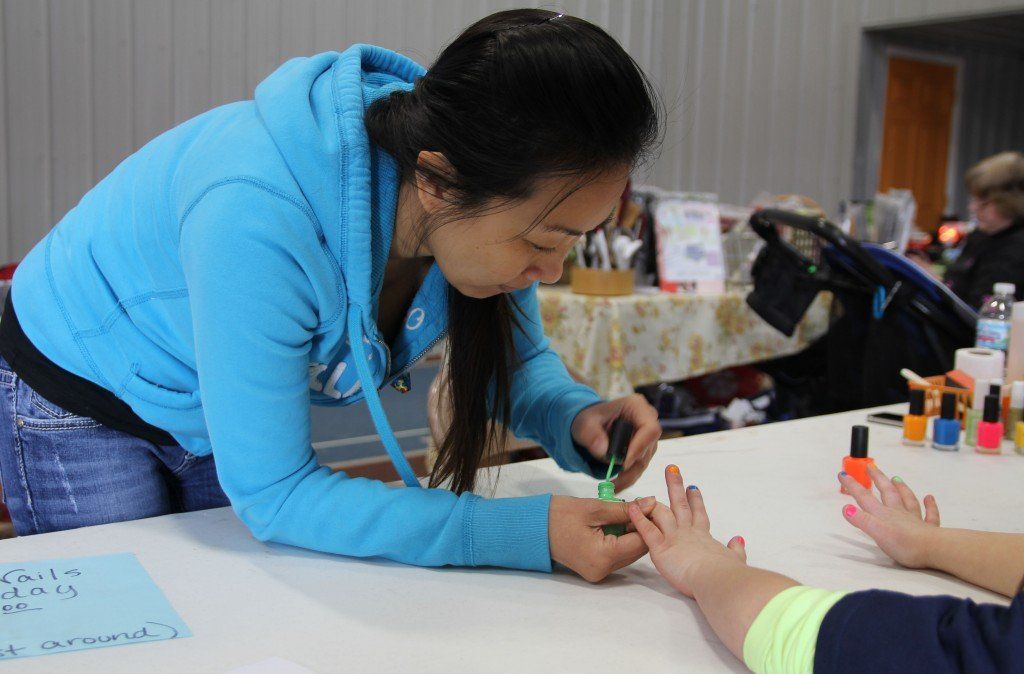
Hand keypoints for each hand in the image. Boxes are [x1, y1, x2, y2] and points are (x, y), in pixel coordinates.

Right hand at [548, 494, 657, 581]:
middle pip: (636, 551)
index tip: (652, 506)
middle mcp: (603, 570)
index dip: (649, 523)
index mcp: (603, 556)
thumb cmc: (560, 515)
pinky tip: (616, 524)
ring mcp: (598, 573)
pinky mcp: (594, 570)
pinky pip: (616, 556)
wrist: (534, 528)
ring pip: (628, 554)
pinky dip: (620, 541)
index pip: (640, 542)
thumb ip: (626, 509)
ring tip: (628, 514)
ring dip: (631, 535)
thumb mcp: (595, 508)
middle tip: (642, 507)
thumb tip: (651, 503)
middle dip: (642, 529)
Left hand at [572, 394, 661, 490]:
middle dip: (631, 467)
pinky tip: (615, 487)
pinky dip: (627, 478)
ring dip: (629, 476)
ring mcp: (647, 436)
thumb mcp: (584, 423)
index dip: (640, 447)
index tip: (624, 463)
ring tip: (611, 487)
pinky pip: (638, 466)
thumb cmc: (588, 419)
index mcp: (636, 407)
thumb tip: (603, 451)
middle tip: (613, 482)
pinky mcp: (643, 450)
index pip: (649, 429)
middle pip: (648, 448)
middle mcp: (647, 420)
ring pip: (644, 461)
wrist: (589, 424)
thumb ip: (591, 434)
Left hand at [628, 465, 745, 596]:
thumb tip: (738, 539)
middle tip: (672, 469)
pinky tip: (631, 508)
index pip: (699, 514)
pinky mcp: (661, 548)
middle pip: (680, 504)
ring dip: (651, 502)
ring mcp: (674, 538)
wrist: (717, 578)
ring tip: (643, 494)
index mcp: (704, 537)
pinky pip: (647, 530)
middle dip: (676, 486)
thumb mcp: (735, 559)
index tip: (693, 487)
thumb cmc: (727, 573)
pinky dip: (638, 519)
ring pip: (661, 513)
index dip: (696, 501)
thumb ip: (736, 549)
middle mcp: (688, 532)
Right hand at [838, 465, 940, 567]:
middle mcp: (899, 513)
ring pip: (907, 499)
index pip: (865, 497)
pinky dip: (930, 506)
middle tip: (871, 467)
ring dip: (901, 488)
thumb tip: (845, 508)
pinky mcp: (929, 529)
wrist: (933, 549)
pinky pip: (930, 515)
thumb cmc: (904, 544)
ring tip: (896, 478)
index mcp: (884, 514)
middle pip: (887, 491)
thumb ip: (862, 520)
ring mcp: (915, 520)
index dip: (853, 486)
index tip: (843, 475)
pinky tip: (929, 498)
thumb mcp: (877, 533)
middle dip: (878, 478)